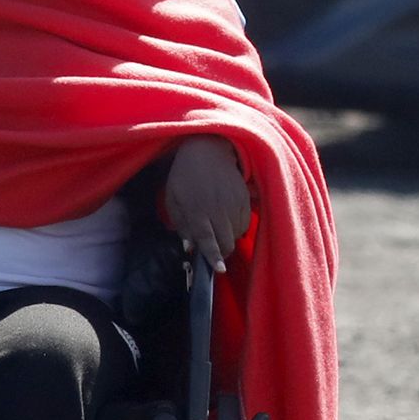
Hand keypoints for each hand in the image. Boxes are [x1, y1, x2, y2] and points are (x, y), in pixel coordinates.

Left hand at [161, 136, 251, 272]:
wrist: (207, 149)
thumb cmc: (184, 176)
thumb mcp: (173, 199)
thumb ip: (181, 224)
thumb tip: (189, 246)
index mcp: (197, 209)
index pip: (208, 239)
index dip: (214, 256)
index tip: (219, 269)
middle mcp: (218, 208)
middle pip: (226, 241)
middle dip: (221, 251)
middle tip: (213, 248)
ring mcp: (234, 202)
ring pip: (237, 234)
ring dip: (228, 238)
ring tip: (218, 228)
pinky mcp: (245, 197)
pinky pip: (245, 222)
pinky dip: (237, 227)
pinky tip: (227, 219)